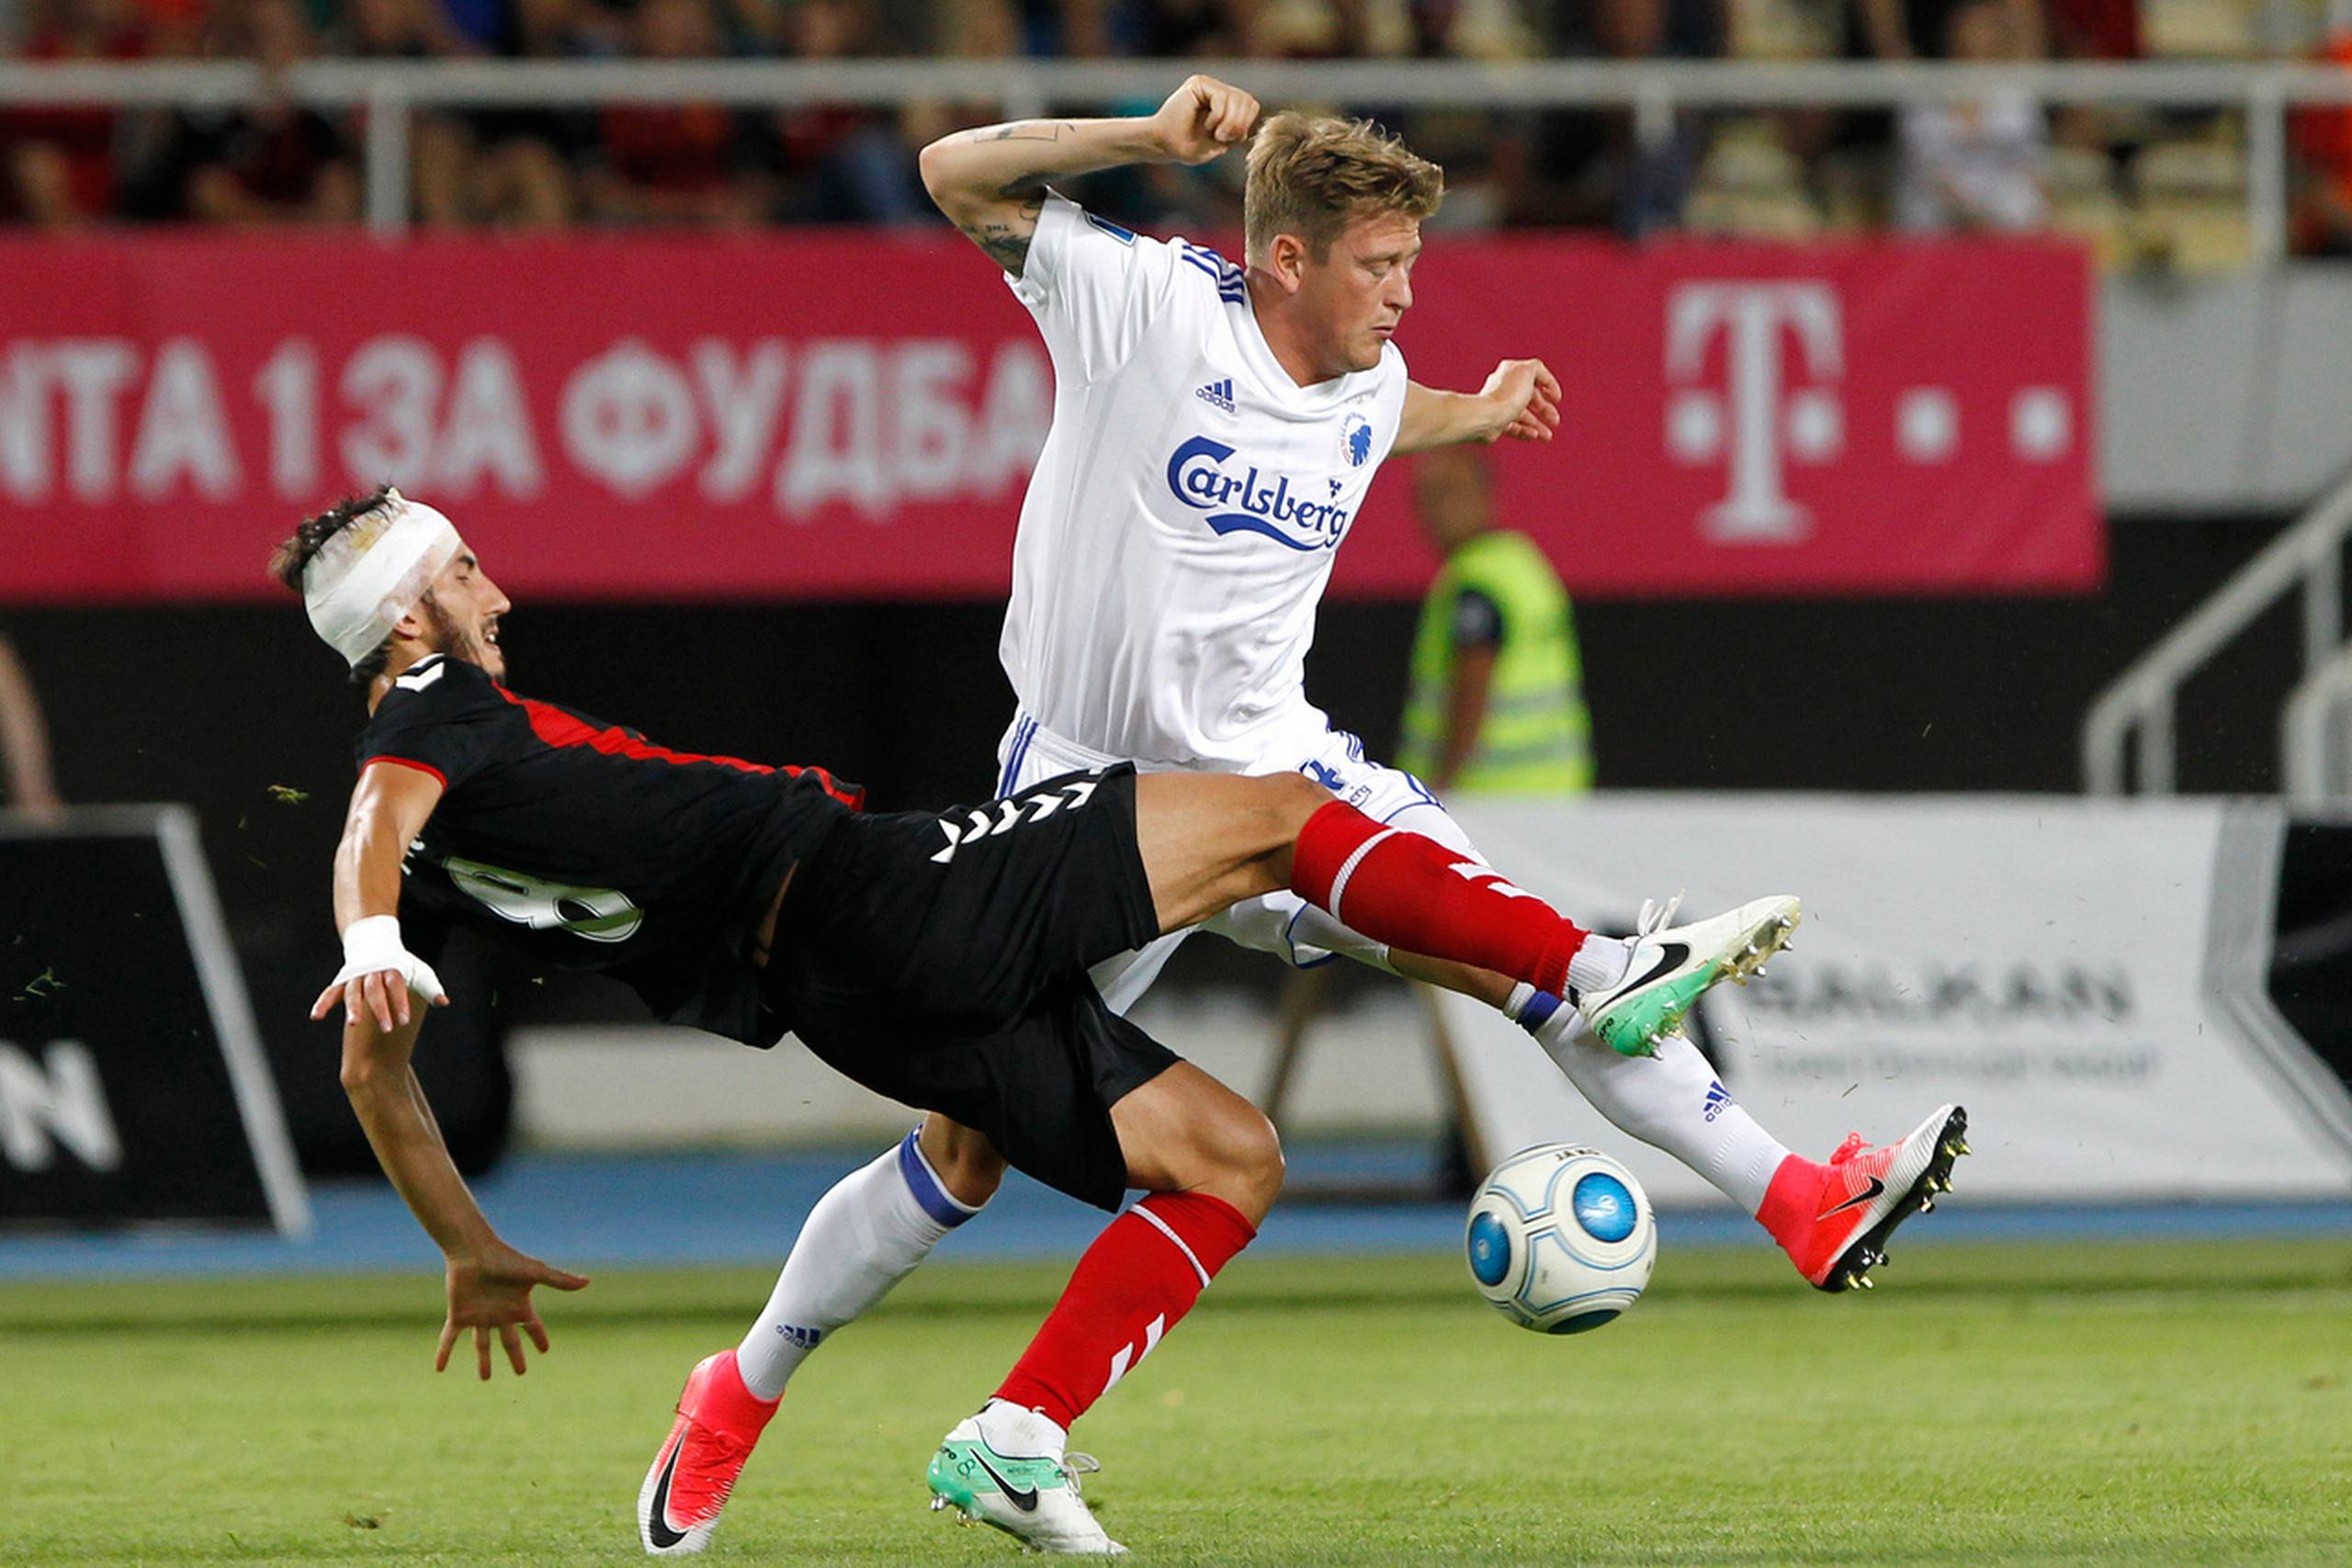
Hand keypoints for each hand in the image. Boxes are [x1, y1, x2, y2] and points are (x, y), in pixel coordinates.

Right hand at [310, 968, 449, 1031]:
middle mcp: (372, 971)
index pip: (396, 985)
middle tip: (388, 1028)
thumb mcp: (418, 970)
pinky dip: (323, 1003)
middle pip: (375, 990)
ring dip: (353, 1007)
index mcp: (391, 968)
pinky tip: (316, 1016)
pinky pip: (331, 992)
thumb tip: (444, 1003)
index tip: (404, 1021)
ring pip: (352, 991)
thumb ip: (429, 988)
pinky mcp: (343, 981)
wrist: (374, 938)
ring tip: (353, 1024)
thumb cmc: (400, 963)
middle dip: (380, 1009)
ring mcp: (355, 975)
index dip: (400, 1002)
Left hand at [439, 1240, 591, 1379]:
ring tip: (485, 1378)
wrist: (474, 1251)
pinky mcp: (460, 1315)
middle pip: (509, 1341)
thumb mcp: (536, 1273)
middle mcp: (499, 1314)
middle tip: (520, 1372)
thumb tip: (587, 1282)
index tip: (545, 1350)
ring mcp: (479, 1316)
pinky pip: (450, 1338)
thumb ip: (559, 1280)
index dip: (539, 1338)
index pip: (532, 1327)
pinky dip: (444, 1352)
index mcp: (518, 1306)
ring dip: (483, 1361)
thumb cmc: (506, 1259)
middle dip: (515, 1356)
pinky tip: (438, 1368)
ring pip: (481, 1344)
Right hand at [1149, 74, 1259, 165]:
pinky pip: (1221, 97)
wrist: (1162, 145)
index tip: (1231, 140)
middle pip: (1246, 100)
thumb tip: (1251, 111)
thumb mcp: (1221, 143)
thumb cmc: (1187, 147)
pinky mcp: (1198, 83)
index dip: (1246, 123)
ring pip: (1236, 98)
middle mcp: (1217, 90)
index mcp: (1225, 103)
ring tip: (1216, 134)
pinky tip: (1207, 126)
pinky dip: (1219, 116)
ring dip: (1230, 122)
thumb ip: (1237, 129)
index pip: (1250, 105)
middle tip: (1223, 138)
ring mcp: (1208, 84)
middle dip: (1239, 123)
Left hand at [1478, 359, 1562, 444]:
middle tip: (1555, 420)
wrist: (1486, 418)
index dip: (1549, 386)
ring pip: (1522, 416)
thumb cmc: (1506, 396)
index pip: (1534, 376)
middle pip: (1529, 399)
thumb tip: (1541, 376)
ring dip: (1538, 425)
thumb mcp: (1529, 372)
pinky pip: (1513, 427)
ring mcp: (1499, 406)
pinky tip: (1534, 435)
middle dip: (1545, 410)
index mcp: (1511, 372)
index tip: (1557, 399)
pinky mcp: (1495, 422)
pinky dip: (1525, 431)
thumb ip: (1538, 369)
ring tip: (1547, 435)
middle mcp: (1504, 387)